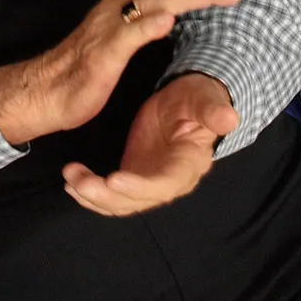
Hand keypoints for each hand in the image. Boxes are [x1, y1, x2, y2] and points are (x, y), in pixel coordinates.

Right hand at [0, 0, 240, 147]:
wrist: (46, 89)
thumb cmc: (85, 57)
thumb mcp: (117, 19)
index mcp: (122, 1)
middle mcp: (116, 7)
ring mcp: (108, 30)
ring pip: (149, 3)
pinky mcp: (101, 56)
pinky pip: (124, 37)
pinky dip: (146, 26)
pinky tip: (168, 22)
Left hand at [62, 72, 236, 217]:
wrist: (188, 102)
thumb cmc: (198, 98)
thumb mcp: (204, 98)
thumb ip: (212, 110)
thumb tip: (230, 118)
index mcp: (189, 164)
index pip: (165, 183)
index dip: (141, 186)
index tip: (115, 180)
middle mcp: (170, 182)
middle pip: (138, 200)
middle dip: (106, 196)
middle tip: (78, 181)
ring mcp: (150, 183)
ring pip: (121, 203)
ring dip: (93, 196)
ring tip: (70, 178)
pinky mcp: (135, 179)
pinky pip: (112, 196)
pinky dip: (90, 193)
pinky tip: (72, 182)